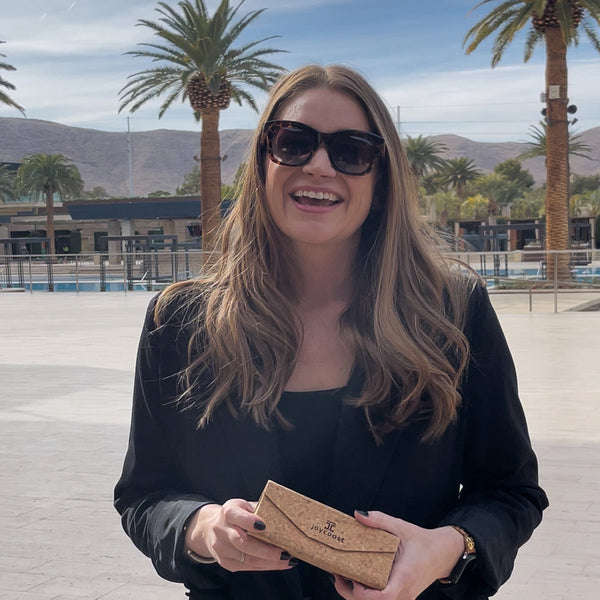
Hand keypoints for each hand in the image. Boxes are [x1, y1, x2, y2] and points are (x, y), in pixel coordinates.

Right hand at [184, 498, 295, 571]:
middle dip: (266, 550)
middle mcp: (222, 530)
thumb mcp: (244, 505)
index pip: (237, 516)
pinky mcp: (225, 562)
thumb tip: (283, 516)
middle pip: (243, 543)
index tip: (265, 526)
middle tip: (284, 552)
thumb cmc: (235, 514)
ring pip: (247, 559)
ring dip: (269, 562)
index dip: (249, 522)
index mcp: (228, 512)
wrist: (211, 528)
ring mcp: (222, 548)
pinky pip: (247, 566)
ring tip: (287, 560)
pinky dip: (264, 566)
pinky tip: (277, 564)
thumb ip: (259, 510)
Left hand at [331, 511, 463, 599]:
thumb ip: (379, 520)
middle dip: (351, 594)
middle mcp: (404, 592)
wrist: (443, 553)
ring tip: (343, 577)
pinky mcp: (401, 596)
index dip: (363, 593)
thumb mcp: (401, 526)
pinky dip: (367, 594)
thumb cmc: (423, 542)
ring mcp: (403, 597)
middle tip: (337, 576)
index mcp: (404, 577)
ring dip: (357, 595)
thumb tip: (358, 514)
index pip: (383, 596)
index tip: (351, 579)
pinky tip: (357, 579)